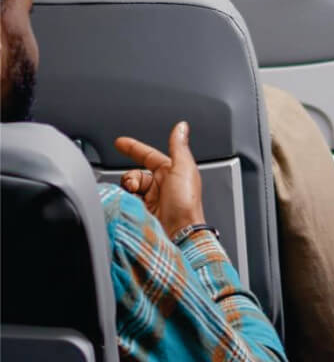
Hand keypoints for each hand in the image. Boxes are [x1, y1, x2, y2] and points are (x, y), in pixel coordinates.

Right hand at [115, 121, 205, 239]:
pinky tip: (128, 204)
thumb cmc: (186, 205)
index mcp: (172, 173)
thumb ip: (179, 146)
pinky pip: (126, 201)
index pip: (149, 155)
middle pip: (135, 173)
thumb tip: (182, 126)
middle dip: (130, 176)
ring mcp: (151, 200)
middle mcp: (161, 186)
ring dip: (128, 189)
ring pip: (129, 187)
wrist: (179, 235)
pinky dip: (124, 200)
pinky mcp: (142, 213)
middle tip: (133, 186)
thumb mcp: (184, 169)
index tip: (119, 142)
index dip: (134, 148)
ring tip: (132, 196)